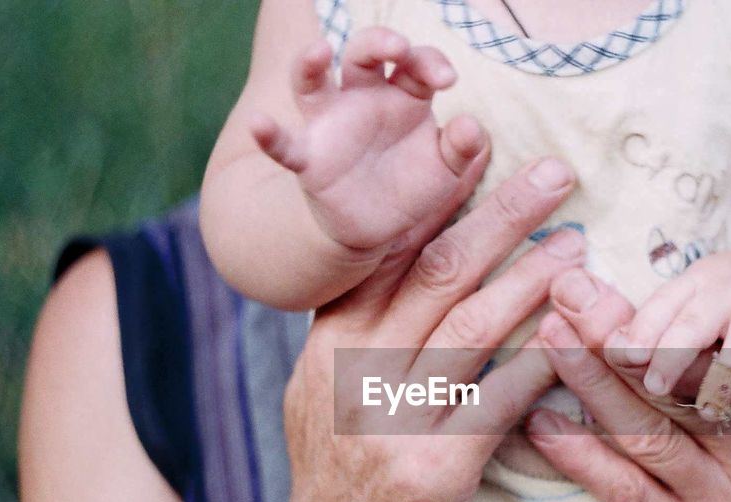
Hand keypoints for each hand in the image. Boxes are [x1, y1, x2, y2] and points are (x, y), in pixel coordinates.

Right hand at [251, 28, 484, 257]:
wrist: (378, 229)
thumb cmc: (412, 186)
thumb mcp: (446, 169)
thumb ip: (462, 147)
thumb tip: (471, 126)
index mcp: (403, 94)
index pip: (416, 62)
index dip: (430, 62)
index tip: (448, 80)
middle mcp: (362, 98)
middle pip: (364, 53)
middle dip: (379, 42)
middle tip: (399, 47)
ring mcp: (330, 124)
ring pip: (312, 81)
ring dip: (311, 63)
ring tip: (319, 50)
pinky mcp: (308, 158)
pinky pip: (284, 144)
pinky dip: (268, 135)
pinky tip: (259, 126)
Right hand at [279, 158, 581, 501]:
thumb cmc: (344, 491)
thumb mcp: (321, 404)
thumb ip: (353, 338)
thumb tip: (394, 270)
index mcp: (326, 348)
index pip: (384, 252)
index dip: (436, 197)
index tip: (478, 152)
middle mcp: (350, 374)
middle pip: (435, 273)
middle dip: (501, 216)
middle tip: (555, 176)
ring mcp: (388, 423)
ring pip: (472, 329)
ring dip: (534, 281)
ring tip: (580, 249)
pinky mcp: (432, 471)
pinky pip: (500, 403)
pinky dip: (542, 367)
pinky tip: (578, 342)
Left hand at [529, 268, 730, 501]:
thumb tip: (701, 312)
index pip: (711, 353)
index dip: (650, 317)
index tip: (597, 284)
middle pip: (673, 385)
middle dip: (610, 338)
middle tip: (562, 297)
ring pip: (646, 434)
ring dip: (589, 384)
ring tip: (545, 343)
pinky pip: (628, 493)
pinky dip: (580, 456)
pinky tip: (541, 424)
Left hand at [615, 248, 730, 419]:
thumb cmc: (721, 300)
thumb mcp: (687, 298)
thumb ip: (652, 325)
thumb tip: (610, 350)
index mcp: (692, 283)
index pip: (662, 305)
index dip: (644, 331)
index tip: (625, 358)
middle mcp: (727, 292)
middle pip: (697, 323)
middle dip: (675, 354)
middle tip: (655, 386)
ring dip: (726, 376)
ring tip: (710, 411)